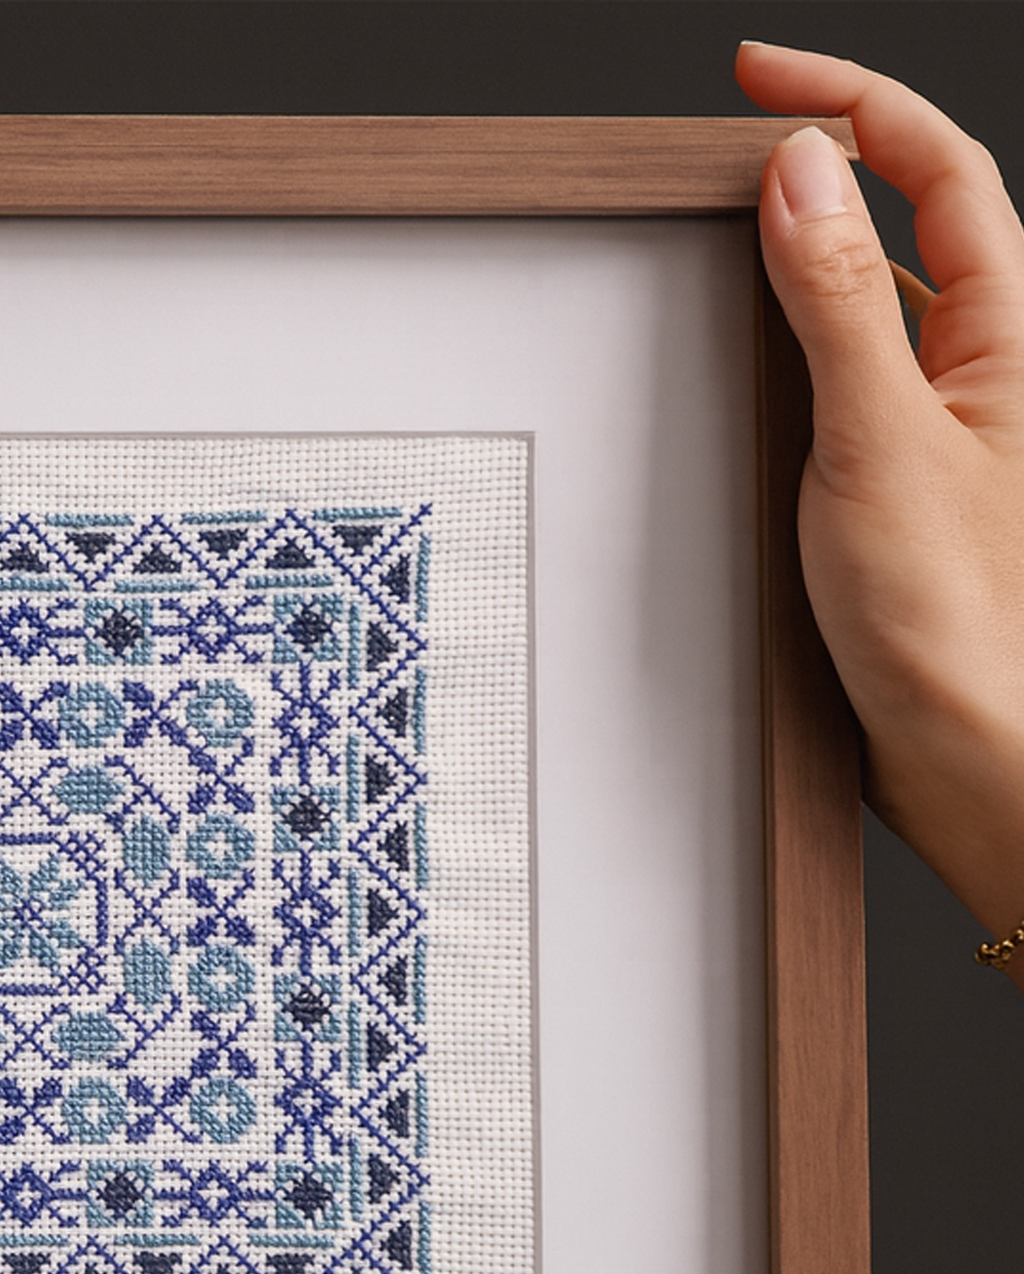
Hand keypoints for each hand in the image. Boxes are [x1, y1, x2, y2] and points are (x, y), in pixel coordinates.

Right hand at [739, 44, 1023, 984]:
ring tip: (726, 239)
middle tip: (730, 141)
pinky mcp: (895, 479)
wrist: (966, 746)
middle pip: (908, 212)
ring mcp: (940, 420)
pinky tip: (748, 365)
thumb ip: (836, 299)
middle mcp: (983, 363)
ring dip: (801, 257)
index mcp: (1010, 330)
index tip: (758, 78)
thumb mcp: (877, 436)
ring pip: (870, 296)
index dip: (852, 101)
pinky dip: (792, 347)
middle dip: (823, 160)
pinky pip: (844, 377)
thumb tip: (800, 172)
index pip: (937, 164)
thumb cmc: (952, 616)